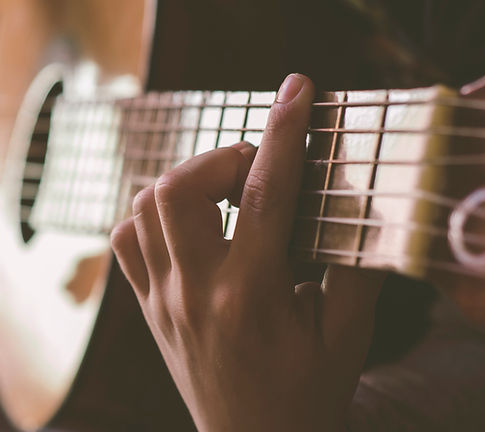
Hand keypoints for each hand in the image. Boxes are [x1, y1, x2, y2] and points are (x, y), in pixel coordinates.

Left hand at [111, 74, 384, 431]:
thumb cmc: (308, 395)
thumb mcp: (348, 334)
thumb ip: (354, 263)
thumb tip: (356, 201)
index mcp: (252, 295)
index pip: (266, 193)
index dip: (284, 131)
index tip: (298, 88)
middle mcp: (196, 292)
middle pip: (180, 188)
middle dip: (223, 159)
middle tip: (260, 173)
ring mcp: (163, 301)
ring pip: (145, 207)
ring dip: (188, 182)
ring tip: (229, 195)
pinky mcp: (149, 310)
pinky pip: (127, 241)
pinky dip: (153, 214)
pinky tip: (192, 224)